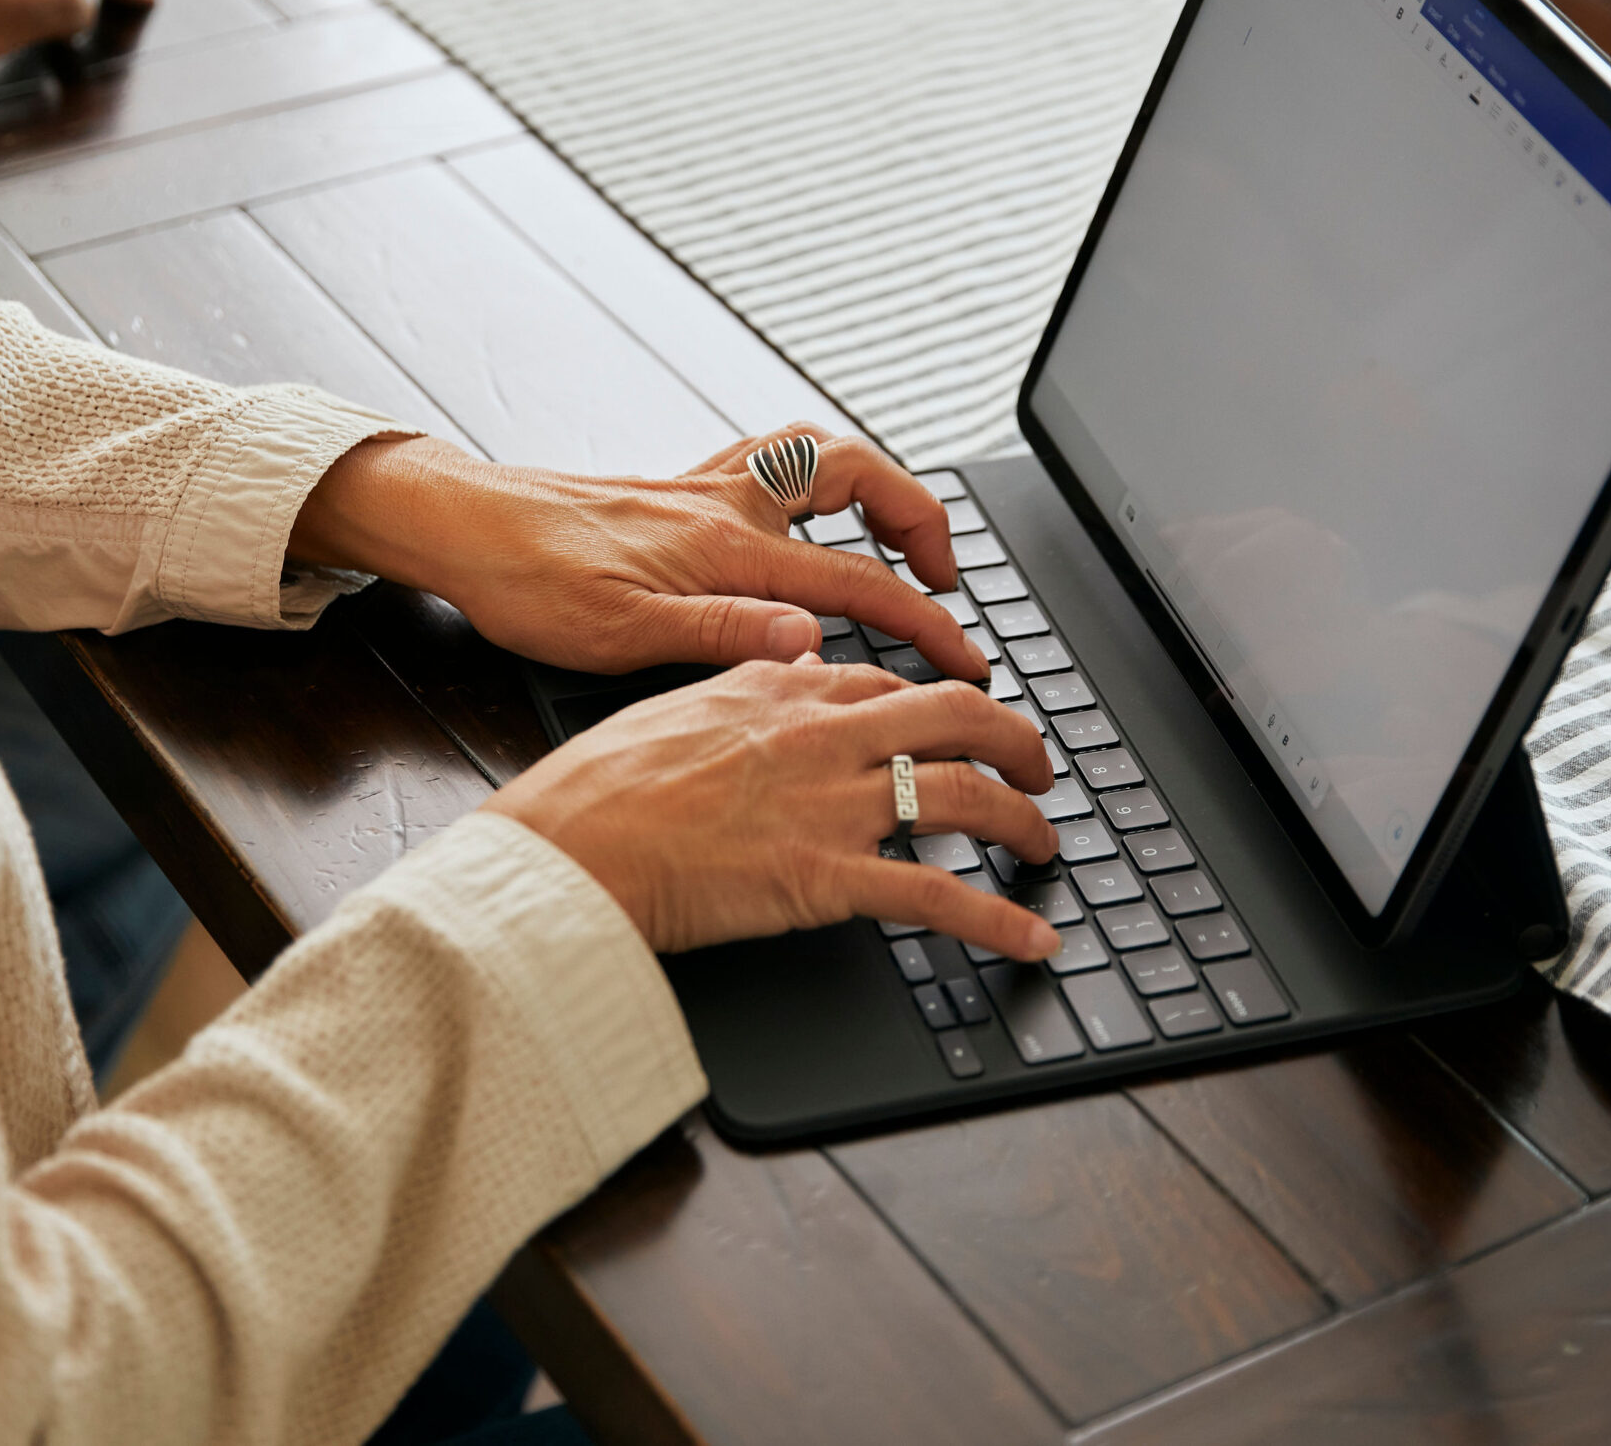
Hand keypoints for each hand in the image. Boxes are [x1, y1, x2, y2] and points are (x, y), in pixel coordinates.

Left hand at [290, 428, 991, 679]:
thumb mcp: (618, 637)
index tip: (969, 661)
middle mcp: (728, 505)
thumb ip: (725, 636)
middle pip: (860, 481)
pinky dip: (815, 472)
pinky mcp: (680, 486)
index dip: (927, 625)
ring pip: (820, 455)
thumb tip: (811, 644)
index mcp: (727, 551)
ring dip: (876, 484)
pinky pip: (773, 457)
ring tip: (901, 533)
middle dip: (922, 522)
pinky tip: (809, 509)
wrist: (461, 528)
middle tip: (946, 578)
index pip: (858, 586)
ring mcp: (706, 487)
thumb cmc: (525, 585)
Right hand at [485, 658, 1062, 956]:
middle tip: (1039, 768)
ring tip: (1043, 846)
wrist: (567, 849)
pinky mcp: (828, 878)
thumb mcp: (676, 703)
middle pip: (958, 718)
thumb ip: (746, 683)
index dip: (946, 700)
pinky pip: (940, 898)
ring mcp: (831, 805)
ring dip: (1023, 822)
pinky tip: (1033, 941)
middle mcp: (822, 734)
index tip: (966, 719)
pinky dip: (999, 922)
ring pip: (967, 795)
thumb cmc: (598, 790)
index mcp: (781, 686)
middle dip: (1017, 741)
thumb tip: (796, 667)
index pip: (892, 681)